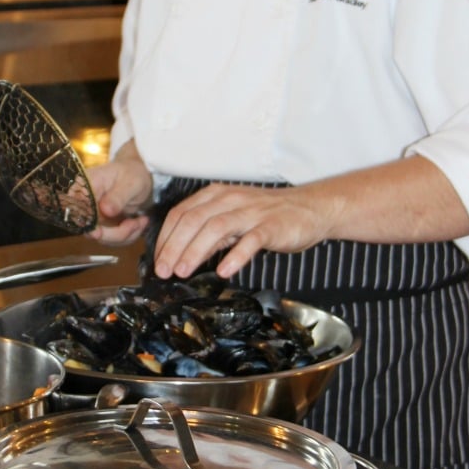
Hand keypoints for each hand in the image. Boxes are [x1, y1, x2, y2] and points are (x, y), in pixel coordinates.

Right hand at [87, 148, 152, 247]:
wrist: (137, 177)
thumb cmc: (132, 174)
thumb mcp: (130, 182)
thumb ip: (118, 196)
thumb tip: (105, 210)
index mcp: (85, 186)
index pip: (76, 209)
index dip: (86, 223)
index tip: (98, 233)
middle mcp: (85, 203)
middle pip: (89, 229)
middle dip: (115, 233)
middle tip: (136, 223)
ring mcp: (92, 216)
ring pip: (102, 238)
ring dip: (125, 235)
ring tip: (141, 220)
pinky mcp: (101, 225)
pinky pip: (111, 239)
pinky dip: (128, 235)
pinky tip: (139, 223)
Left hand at [152, 160, 468, 277]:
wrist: (312, 208)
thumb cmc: (268, 216)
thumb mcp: (233, 217)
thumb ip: (208, 231)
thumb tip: (179, 253)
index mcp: (216, 196)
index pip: (181, 214)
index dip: (166, 238)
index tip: (157, 262)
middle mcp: (231, 200)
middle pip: (193, 221)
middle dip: (174, 247)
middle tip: (163, 271)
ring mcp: (252, 212)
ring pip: (216, 228)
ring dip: (195, 252)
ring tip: (183, 272)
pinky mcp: (272, 226)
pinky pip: (250, 240)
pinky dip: (235, 256)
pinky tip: (223, 271)